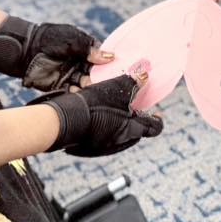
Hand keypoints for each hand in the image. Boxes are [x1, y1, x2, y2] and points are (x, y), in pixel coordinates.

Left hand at [0, 15, 110, 90]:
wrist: (25, 48)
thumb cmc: (49, 38)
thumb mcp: (72, 40)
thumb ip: (89, 49)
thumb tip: (110, 57)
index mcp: (86, 50)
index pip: (102, 60)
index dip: (110, 66)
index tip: (119, 73)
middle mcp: (81, 64)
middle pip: (96, 75)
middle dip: (102, 81)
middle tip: (108, 87)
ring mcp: (71, 75)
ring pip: (86, 85)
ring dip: (91, 89)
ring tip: (96, 93)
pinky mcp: (61, 86)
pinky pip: (73, 93)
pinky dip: (77, 95)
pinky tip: (81, 97)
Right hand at [38, 72, 162, 156]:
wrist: (63, 121)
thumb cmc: (93, 105)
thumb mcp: (117, 88)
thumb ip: (133, 82)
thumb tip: (145, 74)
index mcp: (130, 129)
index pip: (153, 129)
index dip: (157, 121)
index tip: (158, 114)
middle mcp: (119, 142)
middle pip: (135, 132)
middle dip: (136, 120)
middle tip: (134, 108)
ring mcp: (101, 147)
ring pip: (116, 135)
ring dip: (118, 124)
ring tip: (113, 110)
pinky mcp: (86, 147)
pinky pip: (99, 137)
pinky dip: (101, 127)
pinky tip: (94, 117)